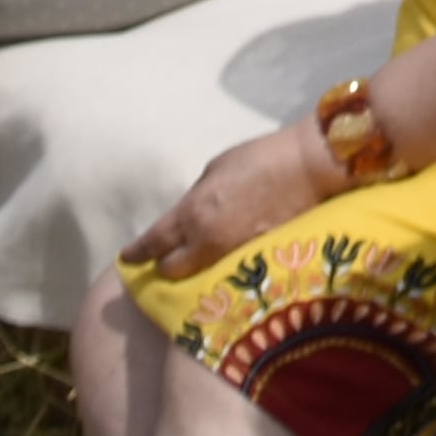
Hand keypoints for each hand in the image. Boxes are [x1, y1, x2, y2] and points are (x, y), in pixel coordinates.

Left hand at [120, 112, 350, 281]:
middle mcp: (208, 243)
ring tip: (193, 264)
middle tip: (162, 260)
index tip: (127, 258)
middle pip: (172, 270)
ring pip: (200, 277)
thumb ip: (196, 197)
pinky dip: (220, 271)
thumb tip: (191, 213)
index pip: (154, 243)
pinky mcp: (257, 264)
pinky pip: (227, 274)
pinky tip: (222, 264)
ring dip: (192, 271)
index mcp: (193, 213)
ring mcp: (233, 257)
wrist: (308, 169)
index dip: (137, 253)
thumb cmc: (260, 158)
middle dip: (163, 266)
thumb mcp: (216, 168)